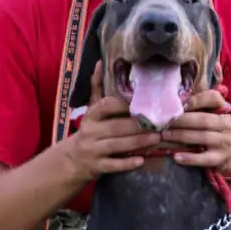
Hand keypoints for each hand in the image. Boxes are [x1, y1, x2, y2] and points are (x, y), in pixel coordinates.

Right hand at [63, 63, 160, 181]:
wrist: (70, 161)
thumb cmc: (89, 132)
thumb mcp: (90, 111)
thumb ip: (96, 88)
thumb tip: (99, 62)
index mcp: (90, 116)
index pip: (106, 105)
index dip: (124, 104)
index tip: (144, 102)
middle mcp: (90, 132)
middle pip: (115, 127)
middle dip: (138, 125)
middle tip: (160, 123)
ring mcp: (92, 150)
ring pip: (117, 145)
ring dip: (138, 142)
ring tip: (157, 138)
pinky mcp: (96, 167)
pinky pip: (113, 165)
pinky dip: (127, 163)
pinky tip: (141, 160)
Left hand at [160, 89, 230, 176]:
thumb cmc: (218, 131)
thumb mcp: (213, 116)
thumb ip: (198, 106)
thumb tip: (176, 98)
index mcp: (222, 110)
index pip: (213, 98)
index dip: (196, 99)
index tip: (179, 103)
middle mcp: (225, 124)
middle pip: (204, 120)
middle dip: (182, 120)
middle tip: (164, 122)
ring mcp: (224, 142)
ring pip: (202, 137)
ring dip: (181, 136)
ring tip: (164, 136)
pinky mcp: (220, 159)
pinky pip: (204, 159)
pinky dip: (190, 158)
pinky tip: (176, 156)